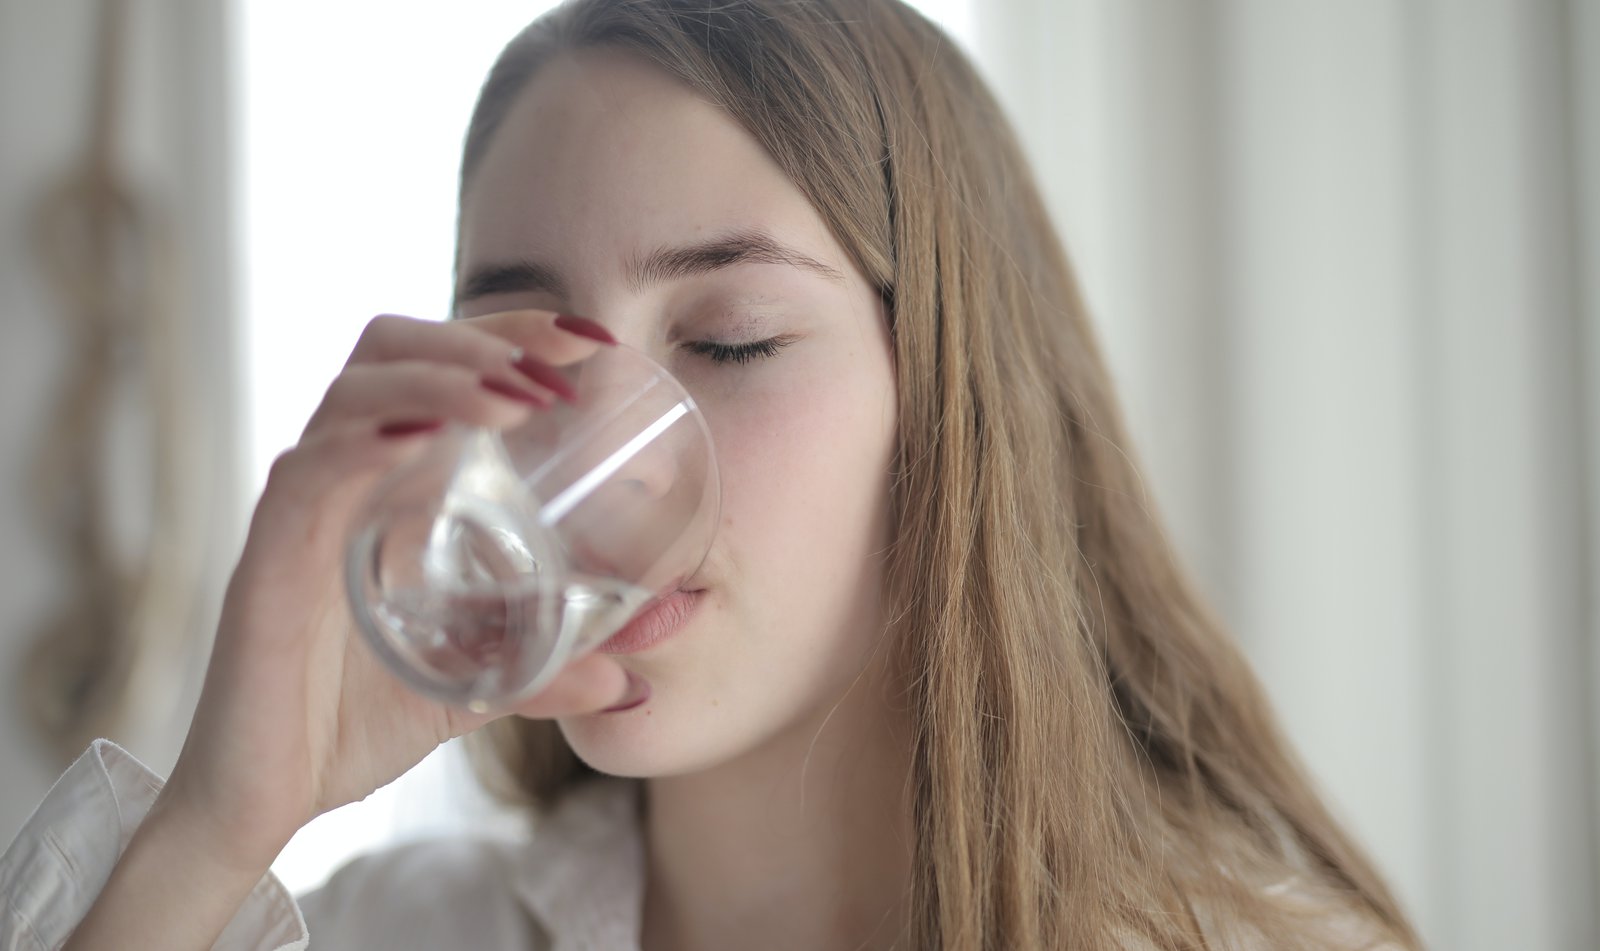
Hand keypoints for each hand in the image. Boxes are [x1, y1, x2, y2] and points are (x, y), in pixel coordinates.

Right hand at [157, 310, 624, 870]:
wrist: (266, 800)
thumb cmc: (353, 723)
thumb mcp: (475, 689)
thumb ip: (546, 675)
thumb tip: (629, 684)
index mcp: (390, 484)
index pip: (440, 366)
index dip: (509, 335)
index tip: (592, 340)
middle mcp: (344, 476)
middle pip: (394, 349)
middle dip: (481, 337)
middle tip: (560, 362)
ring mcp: (304, 507)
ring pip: (356, 392)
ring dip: (441, 378)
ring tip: (514, 398)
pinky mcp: (271, 555)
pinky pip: (311, 472)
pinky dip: (368, 441)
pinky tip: (425, 440)